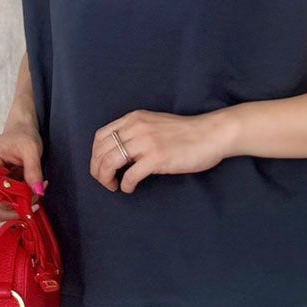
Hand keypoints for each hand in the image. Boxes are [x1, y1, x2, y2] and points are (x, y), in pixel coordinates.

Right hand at [0, 123, 44, 230]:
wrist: (21, 128)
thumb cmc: (23, 135)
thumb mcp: (31, 150)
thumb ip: (33, 171)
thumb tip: (39, 192)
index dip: (6, 208)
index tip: (27, 208)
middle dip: (14, 208)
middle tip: (35, 204)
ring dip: (16, 206)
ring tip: (35, 197)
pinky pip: (2, 199)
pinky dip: (16, 200)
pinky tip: (30, 193)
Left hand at [90, 109, 233, 194]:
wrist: (211, 134)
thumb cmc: (187, 132)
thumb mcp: (155, 123)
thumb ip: (137, 132)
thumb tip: (120, 152)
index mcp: (135, 118)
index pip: (101, 136)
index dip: (95, 155)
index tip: (100, 167)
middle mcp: (137, 127)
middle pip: (102, 151)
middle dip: (97, 170)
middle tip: (105, 181)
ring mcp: (147, 142)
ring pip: (110, 162)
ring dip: (106, 178)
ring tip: (113, 186)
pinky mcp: (157, 158)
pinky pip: (129, 175)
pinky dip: (125, 185)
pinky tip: (130, 188)